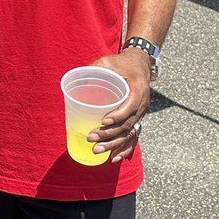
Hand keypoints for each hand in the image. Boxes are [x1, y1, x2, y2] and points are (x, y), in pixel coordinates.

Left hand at [89, 49, 151, 163]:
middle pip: (128, 124)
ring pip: (130, 134)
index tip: (103, 121)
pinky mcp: (138, 119)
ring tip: (97, 150)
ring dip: (114, 145)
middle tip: (91, 138)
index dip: (118, 115)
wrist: (141, 64)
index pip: (130, 106)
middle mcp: (142, 104)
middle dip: (109, 134)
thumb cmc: (123, 63)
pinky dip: (125, 149)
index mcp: (138, 89)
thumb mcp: (109, 60)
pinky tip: (114, 158)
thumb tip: (76, 77)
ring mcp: (141, 114)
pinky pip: (134, 137)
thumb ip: (95, 68)